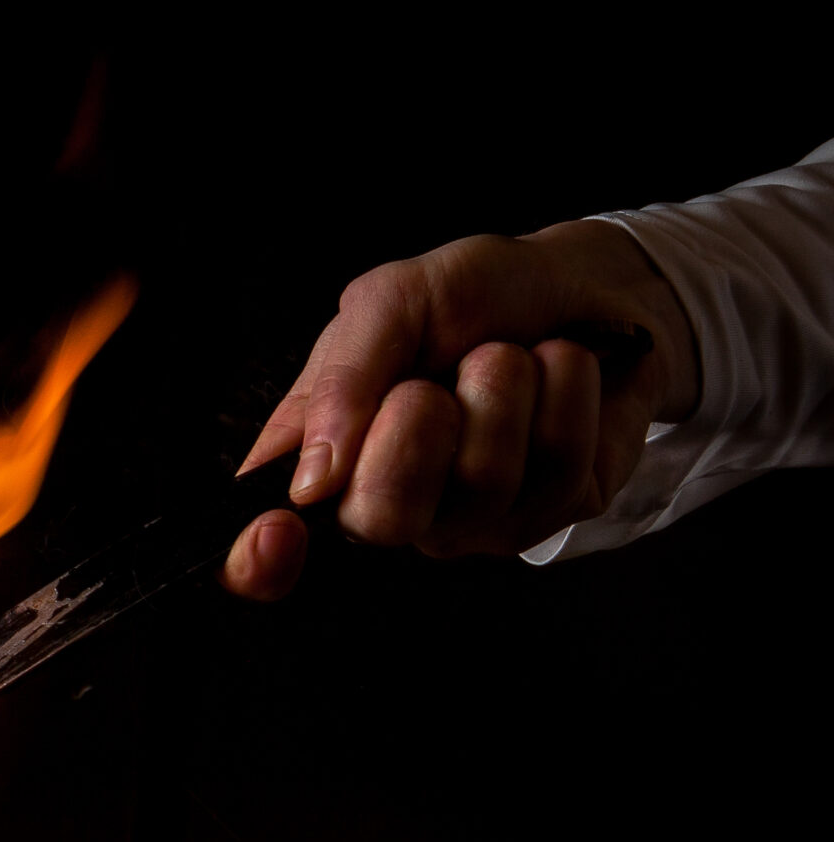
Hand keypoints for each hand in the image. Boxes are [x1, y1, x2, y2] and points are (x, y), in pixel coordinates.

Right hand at [223, 220, 699, 600]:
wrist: (585, 278)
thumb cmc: (475, 294)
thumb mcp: (390, 300)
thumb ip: (341, 379)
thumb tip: (308, 481)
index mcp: (324, 461)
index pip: (261, 558)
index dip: (256, 564)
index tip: (275, 533)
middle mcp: (389, 505)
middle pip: (380, 518)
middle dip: (415, 423)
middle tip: (430, 382)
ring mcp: (473, 518)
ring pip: (482, 480)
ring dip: (503, 385)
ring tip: (504, 358)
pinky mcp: (555, 511)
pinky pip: (560, 464)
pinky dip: (563, 390)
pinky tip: (555, 374)